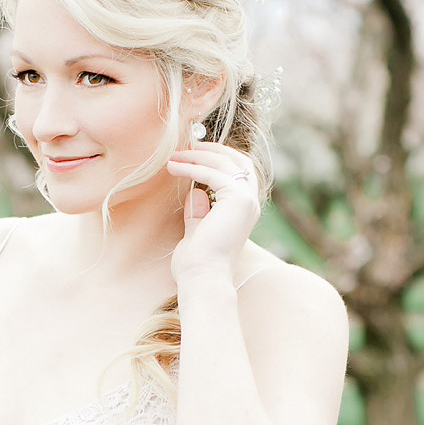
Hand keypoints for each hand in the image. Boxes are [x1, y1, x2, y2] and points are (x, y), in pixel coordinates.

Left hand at [174, 139, 264, 279]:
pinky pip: (214, 174)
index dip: (217, 157)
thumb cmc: (197, 263)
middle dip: (211, 150)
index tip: (191, 153)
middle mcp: (250, 202)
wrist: (203, 277)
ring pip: (225, 163)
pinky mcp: (238, 200)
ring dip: (198, 156)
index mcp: (243, 210)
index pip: (238, 171)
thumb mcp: (196, 231)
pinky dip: (193, 167)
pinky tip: (173, 168)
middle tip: (185, 147)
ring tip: (173, 157)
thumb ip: (198, 212)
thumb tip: (195, 192)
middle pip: (237, 160)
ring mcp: (247, 200)